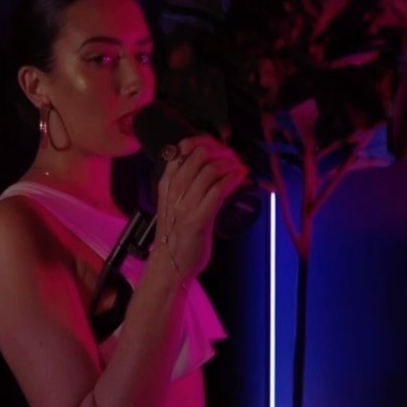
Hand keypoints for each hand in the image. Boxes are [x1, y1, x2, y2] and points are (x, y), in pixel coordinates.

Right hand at [153, 136, 249, 280]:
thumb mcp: (173, 202)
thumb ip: (185, 184)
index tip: (220, 146)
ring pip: (210, 169)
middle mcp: (173, 190)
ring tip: (240, 168)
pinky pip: (218, 190)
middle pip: (200, 154)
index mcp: (166, 183)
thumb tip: (208, 166)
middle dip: (223, 151)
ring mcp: (184, 204)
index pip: (182, 148)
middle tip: (235, 158)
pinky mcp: (198, 218)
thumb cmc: (175, 234)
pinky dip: (233, 179)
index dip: (205, 141)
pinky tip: (241, 178)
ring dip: (231, 165)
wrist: (169, 264)